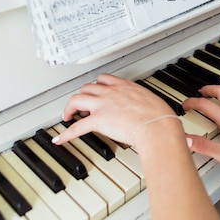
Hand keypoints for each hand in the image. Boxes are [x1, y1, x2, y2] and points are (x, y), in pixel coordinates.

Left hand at [51, 74, 177, 146]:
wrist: (157, 126)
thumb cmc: (160, 117)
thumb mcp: (152, 101)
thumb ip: (144, 102)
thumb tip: (148, 109)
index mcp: (125, 86)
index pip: (104, 79)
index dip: (97, 86)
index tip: (95, 92)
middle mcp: (111, 92)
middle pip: (87, 88)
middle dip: (82, 96)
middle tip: (81, 106)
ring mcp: (102, 105)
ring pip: (77, 100)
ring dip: (70, 107)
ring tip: (68, 115)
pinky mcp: (98, 121)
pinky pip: (76, 127)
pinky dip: (66, 134)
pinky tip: (60, 139)